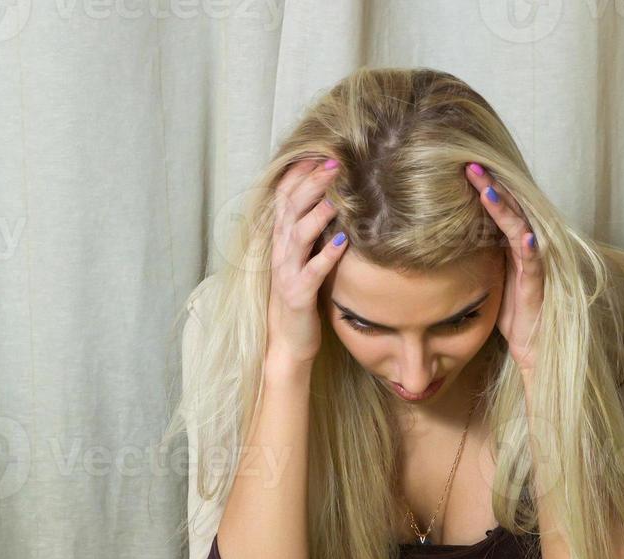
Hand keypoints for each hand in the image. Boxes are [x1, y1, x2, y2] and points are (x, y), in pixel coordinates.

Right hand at [267, 157, 348, 365]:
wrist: (286, 341)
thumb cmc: (299, 297)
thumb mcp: (302, 258)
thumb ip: (310, 231)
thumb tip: (332, 200)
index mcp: (280, 240)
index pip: (284, 197)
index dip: (299, 173)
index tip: (320, 151)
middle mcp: (279, 252)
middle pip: (291, 208)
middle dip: (311, 183)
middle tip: (334, 162)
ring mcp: (286, 273)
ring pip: (298, 235)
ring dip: (317, 213)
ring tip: (336, 196)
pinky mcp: (298, 294)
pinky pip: (312, 271)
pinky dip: (327, 254)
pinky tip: (343, 241)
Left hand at [465, 163, 542, 373]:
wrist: (531, 343)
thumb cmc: (509, 310)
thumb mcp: (486, 275)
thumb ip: (475, 253)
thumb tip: (443, 238)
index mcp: (510, 243)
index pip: (496, 207)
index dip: (481, 186)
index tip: (460, 166)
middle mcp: (524, 246)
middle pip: (508, 207)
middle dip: (490, 184)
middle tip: (469, 163)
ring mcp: (532, 261)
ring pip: (519, 227)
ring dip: (504, 207)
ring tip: (487, 188)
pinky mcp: (537, 282)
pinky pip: (534, 260)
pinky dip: (529, 246)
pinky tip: (524, 235)